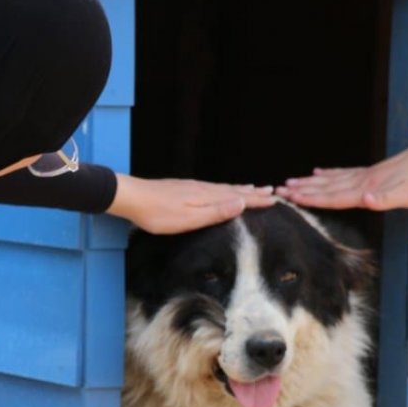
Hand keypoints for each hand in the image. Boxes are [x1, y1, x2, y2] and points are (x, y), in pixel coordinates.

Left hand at [107, 175, 274, 233]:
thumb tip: (242, 203)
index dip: (256, 200)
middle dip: (253, 193)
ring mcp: (193, 188)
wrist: (132, 198)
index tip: (275, 199)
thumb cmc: (158, 214)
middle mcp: (203, 189)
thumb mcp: (189, 218)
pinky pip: (212, 188)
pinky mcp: (184, 189)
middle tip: (272, 192)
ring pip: (223, 188)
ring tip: (253, 188)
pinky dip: (224, 188)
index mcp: (207, 197)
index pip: (238, 198)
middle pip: (233, 191)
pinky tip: (221, 189)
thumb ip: (215, 211)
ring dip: (240, 189)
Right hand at [276, 126, 407, 209]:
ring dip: (309, 183)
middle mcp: (361, 182)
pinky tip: (317, 172)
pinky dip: (327, 174)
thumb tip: (366, 201)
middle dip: (302, 190)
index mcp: (367, 190)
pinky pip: (342, 173)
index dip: (312, 199)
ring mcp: (364, 175)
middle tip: (279, 189)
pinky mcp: (370, 172)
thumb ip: (387, 200)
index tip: (292, 198)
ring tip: (290, 182)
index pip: (334, 197)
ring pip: (330, 180)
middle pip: (326, 187)